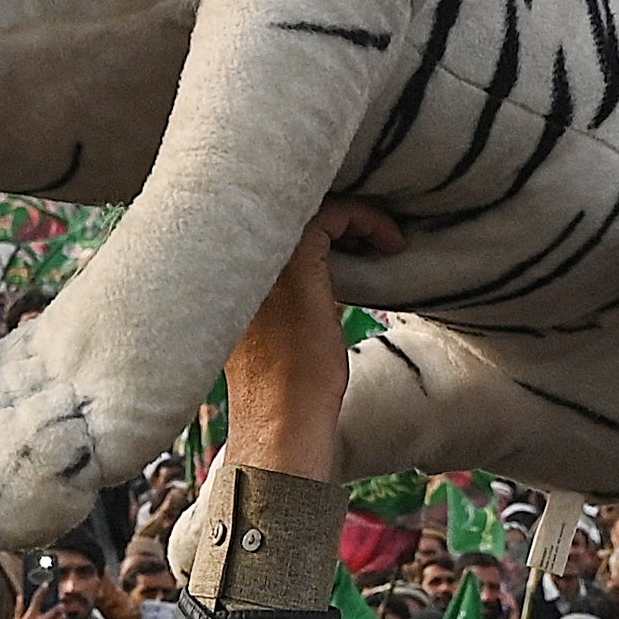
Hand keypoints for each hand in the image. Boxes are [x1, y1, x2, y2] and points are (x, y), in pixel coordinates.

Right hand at [221, 205, 396, 485]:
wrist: (283, 420)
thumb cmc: (286, 385)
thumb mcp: (279, 324)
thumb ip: (284, 289)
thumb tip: (323, 267)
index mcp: (227, 267)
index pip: (270, 212)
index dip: (314, 211)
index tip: (353, 234)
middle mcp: (238, 253)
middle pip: (287, 198)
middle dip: (334, 205)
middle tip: (371, 225)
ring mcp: (264, 255)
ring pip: (311, 200)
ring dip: (355, 213)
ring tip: (383, 237)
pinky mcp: (296, 263)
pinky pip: (335, 214)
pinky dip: (367, 221)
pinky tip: (391, 244)